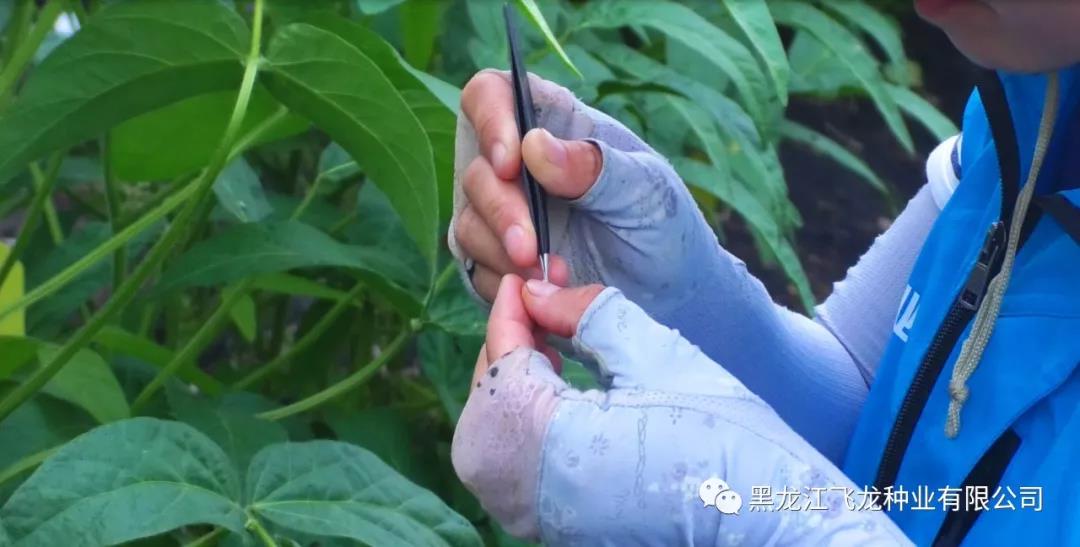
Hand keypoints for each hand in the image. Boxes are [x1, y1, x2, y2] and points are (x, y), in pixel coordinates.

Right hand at [450, 70, 717, 315]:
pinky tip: (540, 291)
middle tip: (530, 250)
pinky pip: (474, 266)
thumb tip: (533, 145)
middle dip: (501, 212)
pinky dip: (502, 281)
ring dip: (501, 252)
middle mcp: (518, 163)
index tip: (510, 164)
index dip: (489, 120)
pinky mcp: (495, 258)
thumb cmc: (662, 227)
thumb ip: (594, 166)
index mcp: (554, 123)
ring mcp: (502, 212)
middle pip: (477, 169)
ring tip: (552, 276)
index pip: (493, 94)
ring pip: (468, 221)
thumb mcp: (645, 192)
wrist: (670, 295)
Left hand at [451, 275, 909, 544]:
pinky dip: (521, 427)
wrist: (773, 525)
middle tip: (541, 312)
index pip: (503, 361)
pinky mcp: (556, 529)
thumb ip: (586, 314)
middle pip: (485, 404)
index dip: (509, 312)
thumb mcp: (658, 356)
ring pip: (488, 441)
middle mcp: (529, 492)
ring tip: (551, 352)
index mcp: (550, 443)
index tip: (522, 277)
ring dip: (510, 390)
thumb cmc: (728, 438)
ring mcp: (539, 517)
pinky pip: (512, 470)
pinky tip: (559, 397)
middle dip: (506, 352)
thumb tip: (535, 291)